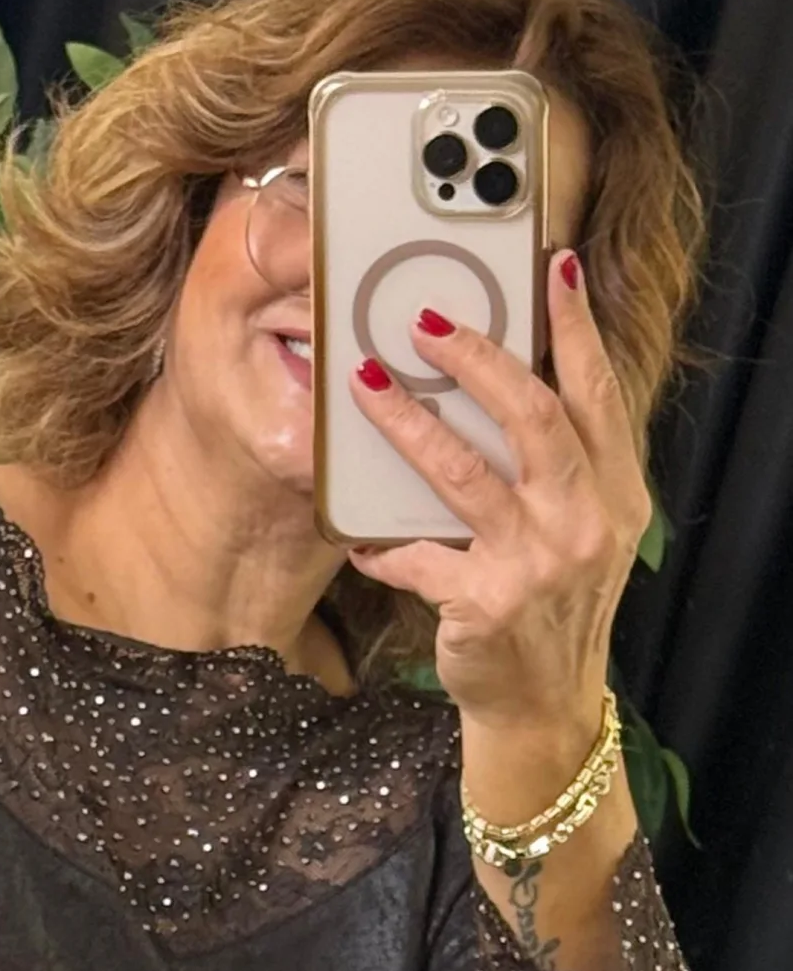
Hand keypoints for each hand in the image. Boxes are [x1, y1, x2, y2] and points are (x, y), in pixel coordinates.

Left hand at [344, 249, 653, 734]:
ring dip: (408, 424)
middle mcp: (582, 522)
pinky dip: (382, 545)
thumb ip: (565, 466)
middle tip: (426, 322)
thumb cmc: (554, 606)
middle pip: (533, 416)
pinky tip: (356, 535)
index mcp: (615, 493)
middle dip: (477, 359)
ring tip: (367, 386)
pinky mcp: (483, 604)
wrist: (542, 702)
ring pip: (464, 473)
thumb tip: (512, 381)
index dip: (574, 328)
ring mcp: (534, 564)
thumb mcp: (583, 531)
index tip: (552, 269)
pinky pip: (418, 558)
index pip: (598, 393)